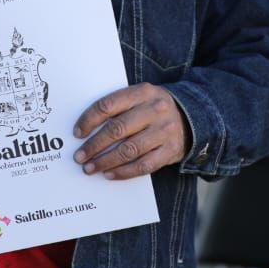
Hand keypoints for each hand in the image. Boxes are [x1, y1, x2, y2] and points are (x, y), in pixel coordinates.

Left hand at [72, 83, 186, 179]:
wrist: (191, 117)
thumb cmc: (154, 108)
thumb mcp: (140, 97)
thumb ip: (118, 107)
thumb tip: (86, 128)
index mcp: (143, 92)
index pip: (108, 105)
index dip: (89, 120)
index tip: (77, 133)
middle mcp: (155, 110)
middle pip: (117, 129)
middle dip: (94, 145)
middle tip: (79, 156)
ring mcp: (164, 131)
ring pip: (129, 150)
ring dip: (105, 161)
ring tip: (90, 168)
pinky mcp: (171, 151)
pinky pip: (143, 165)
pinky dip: (124, 172)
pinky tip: (109, 174)